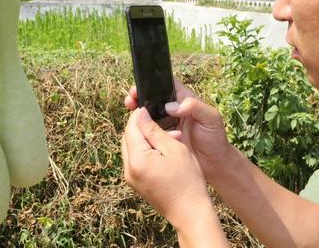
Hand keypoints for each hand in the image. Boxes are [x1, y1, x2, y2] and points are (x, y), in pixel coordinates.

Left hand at [121, 107, 213, 230]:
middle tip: (161, 121)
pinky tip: (163, 150)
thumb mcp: (174, 149)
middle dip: (142, 126)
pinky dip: (146, 151)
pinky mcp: (136, 183)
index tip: (151, 106)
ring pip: (131, 148)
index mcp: (137, 160)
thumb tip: (141, 115)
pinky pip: (135, 160)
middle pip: (128, 138)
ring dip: (145, 139)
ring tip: (167, 136)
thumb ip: (155, 130)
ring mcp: (131, 178)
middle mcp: (128, 169)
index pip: (131, 128)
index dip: (140, 115)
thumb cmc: (188, 181)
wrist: (190, 212)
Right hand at [124, 79, 233, 181]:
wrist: (215, 164)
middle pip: (152, 98)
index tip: (140, 88)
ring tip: (132, 116)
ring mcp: (166, 124)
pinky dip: (142, 131)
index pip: (165, 85)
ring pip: (148, 115)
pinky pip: (149, 132)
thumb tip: (171, 106)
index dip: (152, 84)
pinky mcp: (162, 138)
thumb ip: (194, 107)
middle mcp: (173, 110)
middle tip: (130, 101)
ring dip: (138, 115)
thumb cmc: (216, 138)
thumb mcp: (211, 118)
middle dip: (139, 97)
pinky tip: (139, 132)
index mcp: (184, 99)